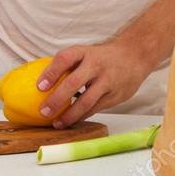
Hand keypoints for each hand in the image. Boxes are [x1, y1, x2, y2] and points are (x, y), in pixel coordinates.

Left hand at [34, 39, 154, 128]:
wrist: (134, 56)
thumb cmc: (102, 57)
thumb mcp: (86, 53)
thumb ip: (69, 65)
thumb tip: (43, 82)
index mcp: (85, 52)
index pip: (65, 58)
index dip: (51, 72)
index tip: (39, 86)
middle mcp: (96, 65)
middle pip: (74, 82)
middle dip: (57, 99)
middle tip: (43, 111)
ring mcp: (107, 81)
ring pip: (86, 101)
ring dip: (69, 114)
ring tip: (56, 123)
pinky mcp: (114, 96)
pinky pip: (95, 109)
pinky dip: (82, 116)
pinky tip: (71, 121)